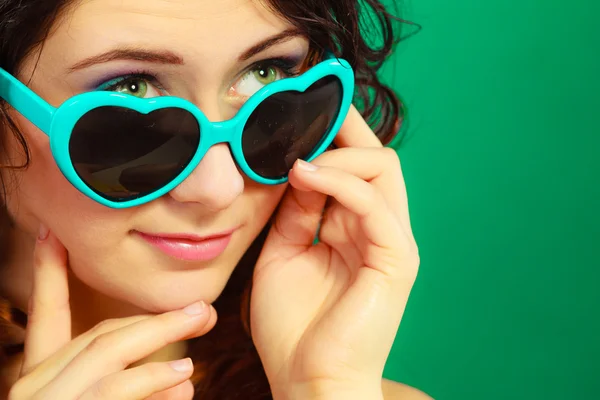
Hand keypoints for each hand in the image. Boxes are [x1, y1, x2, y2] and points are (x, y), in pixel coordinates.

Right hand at [8, 229, 216, 399]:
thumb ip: (128, 382)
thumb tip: (184, 373)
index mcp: (38, 375)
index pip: (47, 312)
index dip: (49, 269)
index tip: (52, 232)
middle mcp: (36, 386)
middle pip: (102, 337)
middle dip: (156, 320)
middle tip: (202, 310)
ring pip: (110, 359)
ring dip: (162, 343)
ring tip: (202, 335)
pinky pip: (117, 394)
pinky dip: (152, 384)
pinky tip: (182, 380)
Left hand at [250, 106, 419, 399]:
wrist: (308, 380)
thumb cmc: (293, 326)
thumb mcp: (283, 253)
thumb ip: (295, 211)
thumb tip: (296, 166)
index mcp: (355, 229)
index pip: (356, 167)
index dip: (333, 136)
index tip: (302, 110)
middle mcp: (379, 230)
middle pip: (376, 158)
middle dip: (342, 129)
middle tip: (303, 112)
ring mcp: (392, 242)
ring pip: (381, 168)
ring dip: (336, 154)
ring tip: (294, 160)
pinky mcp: (396, 259)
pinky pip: (373, 202)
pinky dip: (339, 181)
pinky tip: (304, 174)